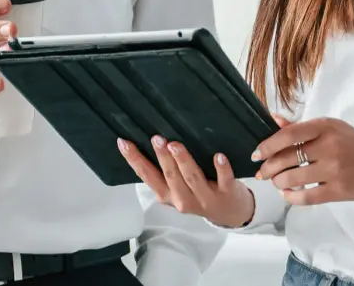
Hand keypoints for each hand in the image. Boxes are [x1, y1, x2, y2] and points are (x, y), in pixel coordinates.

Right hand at [118, 135, 253, 227]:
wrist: (230, 214)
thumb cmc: (198, 195)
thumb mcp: (175, 190)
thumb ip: (163, 174)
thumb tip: (146, 143)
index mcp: (167, 195)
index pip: (147, 176)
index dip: (134, 160)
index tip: (123, 142)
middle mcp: (183, 199)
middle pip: (170, 176)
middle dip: (162, 157)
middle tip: (156, 138)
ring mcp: (206, 198)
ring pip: (192, 178)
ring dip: (184, 161)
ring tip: (176, 145)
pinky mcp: (227, 193)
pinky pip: (224, 180)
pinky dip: (221, 169)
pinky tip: (219, 156)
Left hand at [251, 117, 353, 205]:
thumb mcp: (333, 128)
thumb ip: (302, 127)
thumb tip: (273, 120)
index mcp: (326, 127)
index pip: (288, 135)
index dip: (267, 145)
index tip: (256, 154)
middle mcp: (329, 147)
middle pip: (286, 158)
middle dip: (268, 168)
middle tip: (262, 172)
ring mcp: (335, 170)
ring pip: (292, 179)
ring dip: (278, 182)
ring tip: (276, 182)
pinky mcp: (340, 191)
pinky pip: (306, 197)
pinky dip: (291, 197)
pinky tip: (287, 194)